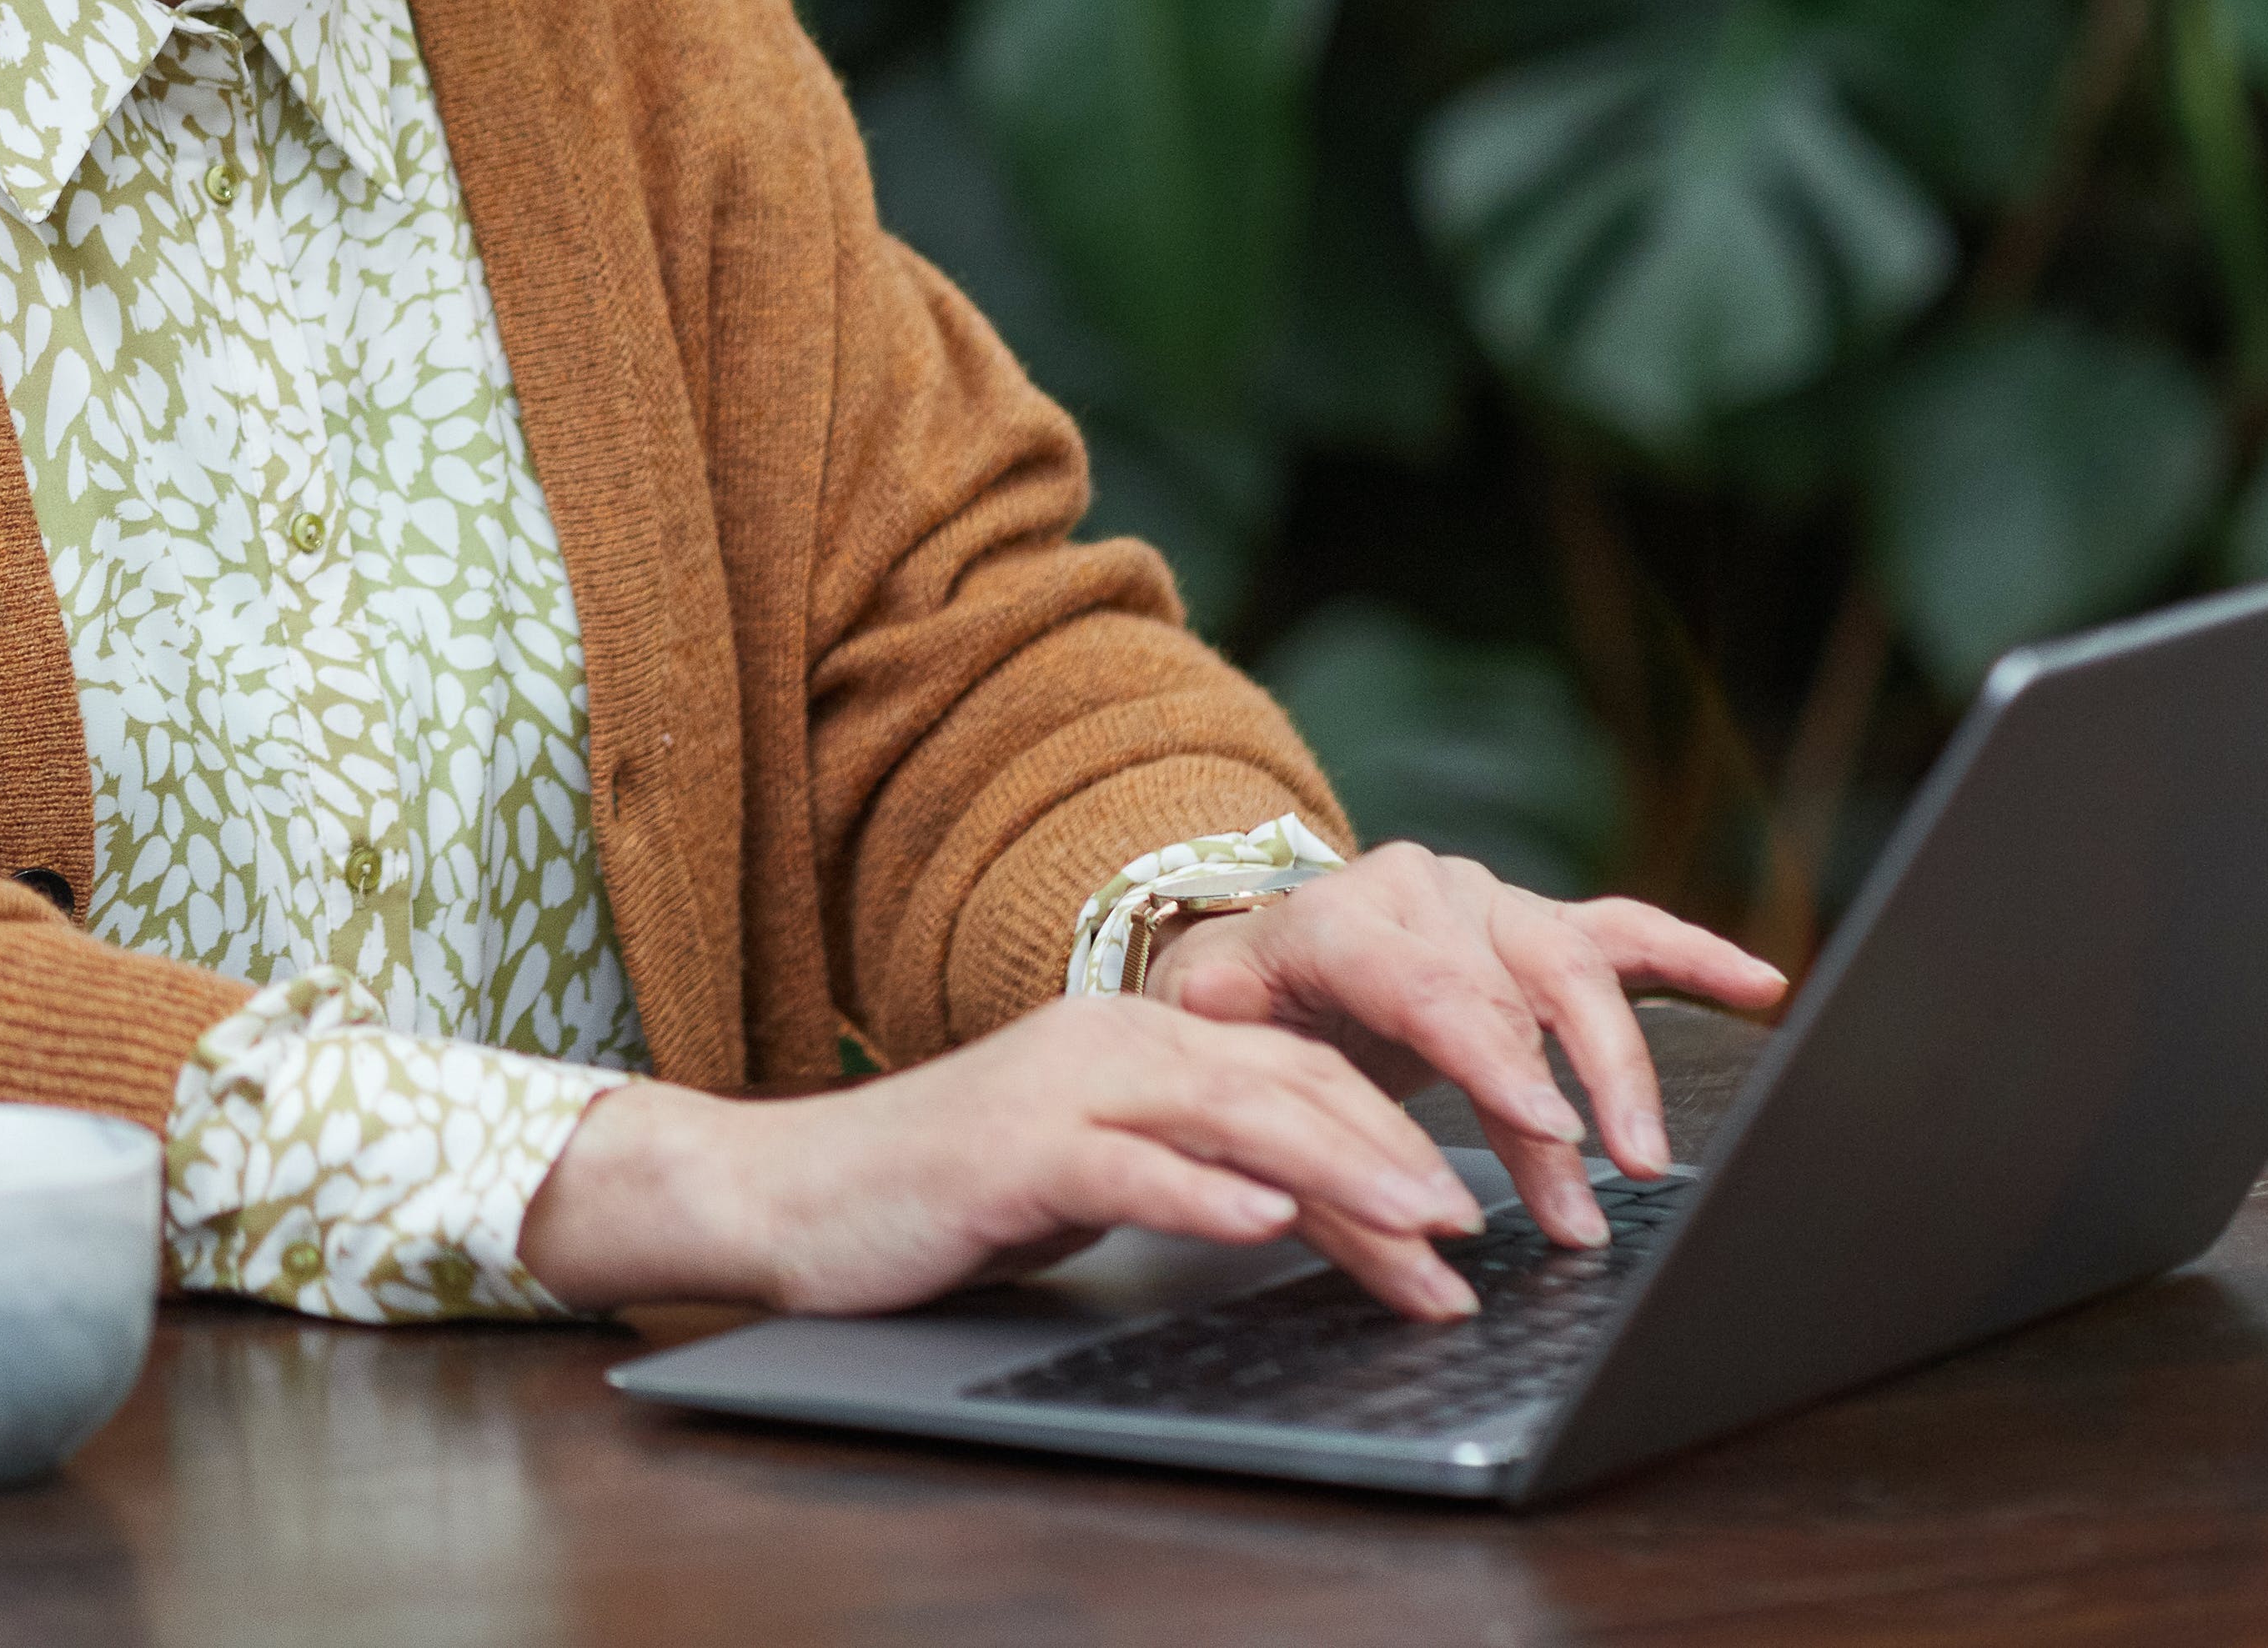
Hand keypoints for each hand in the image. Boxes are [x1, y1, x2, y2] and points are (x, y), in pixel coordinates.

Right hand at [513, 991, 1499, 1322]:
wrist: (786, 1192)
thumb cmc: (941, 1192)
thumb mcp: (1090, 1171)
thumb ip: (1190, 1169)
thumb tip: (1306, 1210)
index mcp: (1133, 1038)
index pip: (1296, 1073)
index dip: (1395, 1130)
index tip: (1472, 1202)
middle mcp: (1107, 1044)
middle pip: (1286, 1084)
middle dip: (1397, 1153)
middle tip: (1482, 1224)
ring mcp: (1056, 1092)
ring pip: (1230, 1116)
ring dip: (1339, 1175)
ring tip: (1424, 1227)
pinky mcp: (1008, 1154)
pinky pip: (1126, 1167)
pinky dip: (1203, 1193)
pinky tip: (1264, 1222)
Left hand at [1146, 844, 1787, 1253]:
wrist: (1252, 962)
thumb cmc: (1238, 1011)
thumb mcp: (1211, 1029)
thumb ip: (1240, 1055)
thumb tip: (1280, 1090)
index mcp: (1335, 918)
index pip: (1430, 987)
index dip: (1496, 1062)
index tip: (1551, 1133)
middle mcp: (1417, 890)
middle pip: (1517, 987)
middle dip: (1572, 1092)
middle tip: (1613, 1178)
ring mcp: (1484, 900)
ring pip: (1576, 969)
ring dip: (1623, 1065)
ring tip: (1649, 1153)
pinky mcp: (1532, 921)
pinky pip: (1623, 932)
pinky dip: (1692, 954)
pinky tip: (1755, 982)